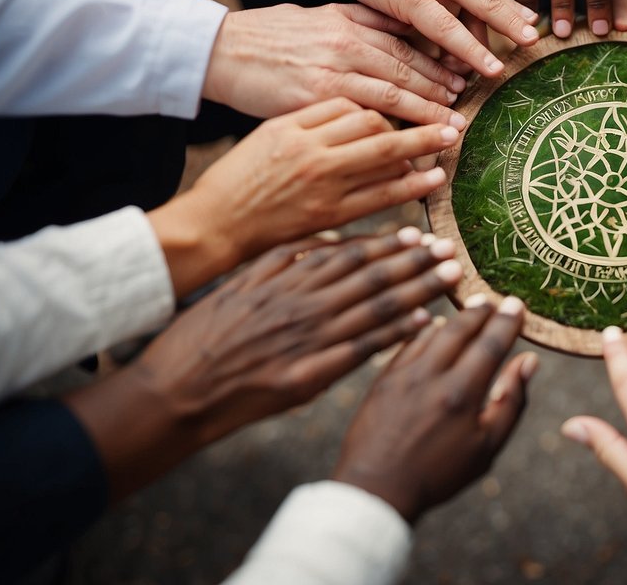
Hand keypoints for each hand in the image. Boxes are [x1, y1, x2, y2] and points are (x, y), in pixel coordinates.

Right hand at [65, 230, 461, 499]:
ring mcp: (309, 341)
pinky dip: (396, 336)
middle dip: (417, 264)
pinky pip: (363, 351)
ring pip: (376, 310)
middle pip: (373, 278)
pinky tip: (424, 326)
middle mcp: (304, 305)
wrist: (175, 391)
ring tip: (450, 280)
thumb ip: (284, 258)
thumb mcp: (241, 282)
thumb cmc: (204, 335)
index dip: (389, 243)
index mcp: (287, 279)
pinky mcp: (310, 377)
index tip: (419, 235)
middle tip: (451, 251)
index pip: (350, 254)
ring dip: (418, 292)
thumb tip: (327, 238)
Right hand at [147, 98, 451, 295]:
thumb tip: (360, 110)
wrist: (215, 224)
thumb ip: (311, 119)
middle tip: (451, 118)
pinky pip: (381, 197)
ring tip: (448, 143)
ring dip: (423, 150)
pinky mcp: (330, 215)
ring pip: (384, 159)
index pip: (353, 106)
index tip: (408, 105)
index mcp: (293, 126)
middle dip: (419, 121)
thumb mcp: (269, 134)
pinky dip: (411, 186)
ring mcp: (323, 185)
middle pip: (377, 126)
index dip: (386, 106)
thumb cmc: (239, 177)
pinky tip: (432, 178)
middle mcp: (311, 152)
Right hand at [204, 2, 467, 125]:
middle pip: (407, 69)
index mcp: (346, 23)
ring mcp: (331, 74)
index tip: (460, 75)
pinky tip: (412, 149)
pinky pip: (363, 121)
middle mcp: (345, 45)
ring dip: (427, 114)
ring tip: (451, 129)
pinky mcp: (315, 102)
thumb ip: (356, 21)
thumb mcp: (314, 16)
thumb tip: (395, 22)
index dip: (436, 61)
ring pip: (393, 95)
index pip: (404, 43)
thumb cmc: (264, 37)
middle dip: (441, 89)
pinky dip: (392, 135)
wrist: (217, 52)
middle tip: (467, 105)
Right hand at [284, 0, 539, 77]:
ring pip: (478, 16)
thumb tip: (468, 35)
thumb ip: (447, 0)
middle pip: (496, 4)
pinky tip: (483, 68)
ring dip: (495, 44)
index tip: (540, 37)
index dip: (517, 18)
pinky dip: (468, 50)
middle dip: (519, 29)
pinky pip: (447, 29)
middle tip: (541, 52)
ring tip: (510, 70)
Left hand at [333, 296, 535, 522]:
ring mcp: (404, 375)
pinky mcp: (383, 378)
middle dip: (482, 311)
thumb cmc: (438, 474)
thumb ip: (511, 402)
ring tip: (470, 307)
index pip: (491, 344)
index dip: (507, 322)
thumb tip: (528, 362)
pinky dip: (424, 329)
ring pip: (433, 331)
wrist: (376, 489)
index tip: (518, 305)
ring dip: (455, 317)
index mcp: (462, 393)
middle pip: (461, 329)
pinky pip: (407, 342)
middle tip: (495, 299)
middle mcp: (432, 376)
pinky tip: (432, 325)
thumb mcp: (486, 447)